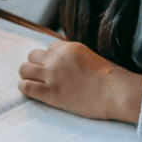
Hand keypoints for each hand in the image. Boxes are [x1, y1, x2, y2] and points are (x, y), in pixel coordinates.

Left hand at [18, 41, 141, 122]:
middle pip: (32, 55)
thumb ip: (74, 58)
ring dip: (28, 76)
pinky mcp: (50, 94)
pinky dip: (26, 88)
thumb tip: (65, 65)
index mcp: (69, 48)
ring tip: (36, 84)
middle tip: (44, 76)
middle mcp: (57, 59)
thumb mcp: (91, 58)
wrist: (117, 94)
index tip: (57, 68)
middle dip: (36, 65)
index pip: (49, 47)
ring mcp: (52, 76)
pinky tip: (33, 92)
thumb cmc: (111, 79)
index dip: (52, 58)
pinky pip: (25, 87)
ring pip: (24, 69)